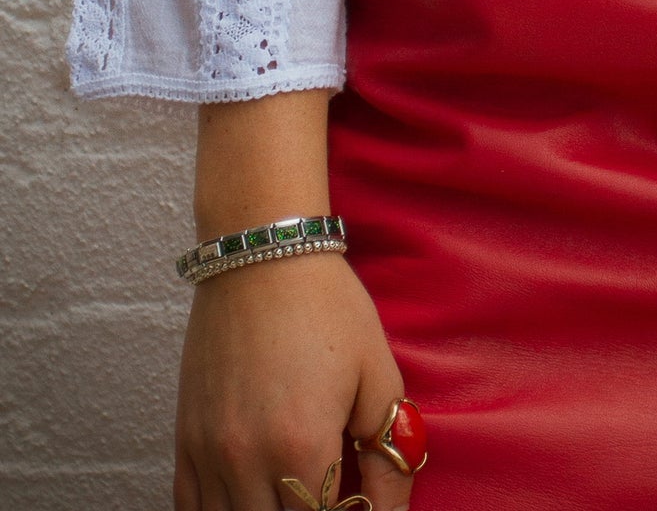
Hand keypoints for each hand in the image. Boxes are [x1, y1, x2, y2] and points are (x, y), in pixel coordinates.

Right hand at [174, 253, 414, 510]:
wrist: (262, 254)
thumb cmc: (327, 306)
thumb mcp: (376, 372)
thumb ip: (388, 453)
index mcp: (302, 446)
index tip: (357, 497)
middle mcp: (247, 459)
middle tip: (328, 485)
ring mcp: (209, 451)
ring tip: (293, 488)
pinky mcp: (185, 437)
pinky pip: (191, 506)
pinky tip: (250, 496)